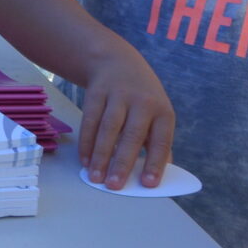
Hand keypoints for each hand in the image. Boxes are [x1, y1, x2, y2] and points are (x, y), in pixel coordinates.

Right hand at [74, 47, 175, 190]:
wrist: (117, 61)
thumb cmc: (142, 98)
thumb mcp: (157, 114)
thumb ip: (157, 143)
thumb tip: (156, 177)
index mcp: (162, 112)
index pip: (161, 141)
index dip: (155, 163)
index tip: (148, 185)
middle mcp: (142, 102)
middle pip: (132, 135)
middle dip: (122, 162)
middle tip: (114, 186)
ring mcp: (118, 95)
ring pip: (108, 129)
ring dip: (100, 155)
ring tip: (95, 177)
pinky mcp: (97, 92)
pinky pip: (90, 120)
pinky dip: (86, 142)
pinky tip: (85, 160)